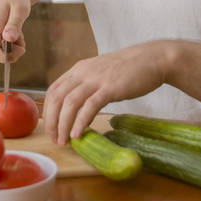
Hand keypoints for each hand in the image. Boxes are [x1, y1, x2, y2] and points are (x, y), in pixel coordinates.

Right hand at [0, 0, 30, 62]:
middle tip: (22, 36)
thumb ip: (15, 24)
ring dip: (8, 42)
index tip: (21, 48)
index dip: (9, 56)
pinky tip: (8, 26)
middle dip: (11, 49)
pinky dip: (3, 38)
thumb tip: (9, 39)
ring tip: (16, 27)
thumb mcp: (20, 8)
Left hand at [43, 41, 170, 144]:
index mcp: (79, 69)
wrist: (152, 59)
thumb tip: (80, 116)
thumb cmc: (129, 70)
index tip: (51, 127)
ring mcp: (96, 79)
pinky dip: (80, 121)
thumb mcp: (101, 75)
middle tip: (54, 138)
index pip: (53, 90)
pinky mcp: (110, 88)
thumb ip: (89, 91)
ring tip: (64, 140)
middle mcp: (83, 72)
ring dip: (63, 124)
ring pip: (70, 103)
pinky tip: (77, 134)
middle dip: (52, 121)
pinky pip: (89, 106)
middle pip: (57, 98)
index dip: (48, 111)